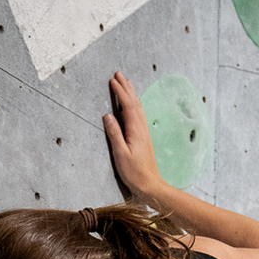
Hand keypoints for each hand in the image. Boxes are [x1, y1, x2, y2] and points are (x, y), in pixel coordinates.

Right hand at [102, 72, 163, 196]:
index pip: (127, 106)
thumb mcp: (120, 154)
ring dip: (132, 94)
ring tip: (127, 83)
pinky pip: (139, 115)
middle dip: (126, 88)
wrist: (150, 185)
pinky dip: (135, 104)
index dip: (120, 92)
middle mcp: (142, 129)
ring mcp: (144, 133)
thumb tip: (107, 116)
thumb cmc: (134, 173)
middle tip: (119, 74)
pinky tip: (133, 104)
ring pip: (138, 108)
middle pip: (134, 103)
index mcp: (135, 131)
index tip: (112, 80)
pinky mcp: (143, 137)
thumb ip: (114, 134)